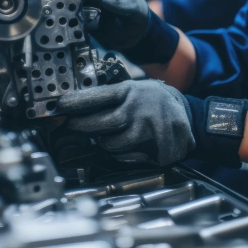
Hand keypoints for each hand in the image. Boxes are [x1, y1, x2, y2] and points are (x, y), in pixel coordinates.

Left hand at [57, 80, 194, 165]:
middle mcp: (137, 110)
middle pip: (98, 124)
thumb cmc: (152, 102)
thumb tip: (71, 106)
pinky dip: (122, 153)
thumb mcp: (133, 90)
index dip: (74, 103)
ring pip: (110, 144)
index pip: (96, 97)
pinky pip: (126, 157)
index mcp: (129, 92)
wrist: (189, 116)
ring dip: (106, 142)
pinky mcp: (155, 150)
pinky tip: (132, 143)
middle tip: (70, 125)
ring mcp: (147, 131)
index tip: (58, 107)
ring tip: (115, 133)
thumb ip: (107, 97)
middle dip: (80, 126)